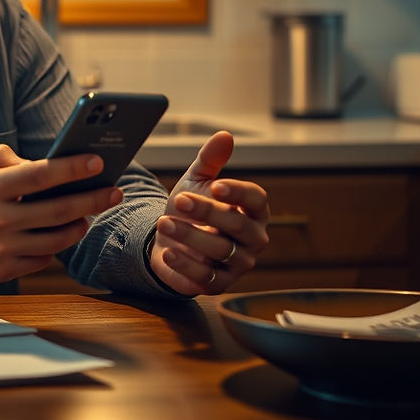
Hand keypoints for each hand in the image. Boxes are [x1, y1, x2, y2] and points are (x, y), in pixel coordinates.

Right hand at [0, 144, 122, 285]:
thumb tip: (36, 161)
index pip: (41, 175)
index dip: (73, 168)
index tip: (97, 161)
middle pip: (59, 209)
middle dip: (93, 198)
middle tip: (113, 190)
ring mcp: (0, 250)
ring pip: (57, 239)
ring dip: (80, 224)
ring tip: (88, 213)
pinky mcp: (0, 271)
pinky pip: (42, 260)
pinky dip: (55, 247)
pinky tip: (59, 233)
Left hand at [149, 131, 268, 295]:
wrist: (168, 239)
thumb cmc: (190, 208)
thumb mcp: (196, 180)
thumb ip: (210, 160)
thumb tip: (224, 135)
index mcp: (253, 210)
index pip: (256, 199)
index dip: (238, 192)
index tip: (216, 185)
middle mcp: (253, 238)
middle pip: (237, 225)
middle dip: (207, 212)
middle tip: (179, 200)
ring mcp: (238, 263)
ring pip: (220, 250)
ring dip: (190, 236)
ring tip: (164, 222)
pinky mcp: (219, 283)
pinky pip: (206, 276)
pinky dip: (186, 266)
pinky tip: (168, 252)